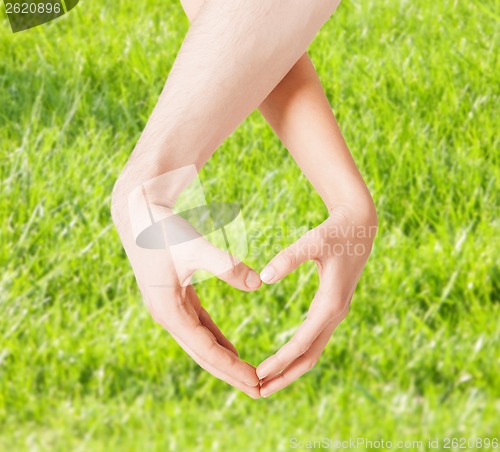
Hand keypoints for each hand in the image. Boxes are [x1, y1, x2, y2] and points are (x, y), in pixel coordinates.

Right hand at [113, 199, 262, 397]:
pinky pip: (200, 327)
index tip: (258, 382)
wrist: (139, 212)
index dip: (232, 368)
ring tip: (249, 376)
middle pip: (203, 354)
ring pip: (201, 343)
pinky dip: (217, 341)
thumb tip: (258, 283)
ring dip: (225, 360)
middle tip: (260, 390)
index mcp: (169, 310)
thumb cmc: (163, 228)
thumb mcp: (194, 246)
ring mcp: (171, 308)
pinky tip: (232, 350)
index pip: (206, 350)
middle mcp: (168, 315)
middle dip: (231, 373)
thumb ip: (226, 265)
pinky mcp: (177, 298)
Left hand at [256, 204, 376, 396]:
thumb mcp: (313, 240)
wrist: (360, 227)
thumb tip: (263, 278)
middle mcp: (335, 313)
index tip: (258, 375)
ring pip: (313, 351)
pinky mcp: (331, 308)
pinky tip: (283, 358)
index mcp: (331, 303)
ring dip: (291, 369)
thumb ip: (289, 257)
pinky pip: (314, 339)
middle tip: (257, 391)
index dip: (280, 361)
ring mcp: (335, 313)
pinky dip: (298, 353)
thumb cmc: (336, 232)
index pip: (302, 342)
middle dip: (285, 376)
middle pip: (310, 357)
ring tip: (266, 381)